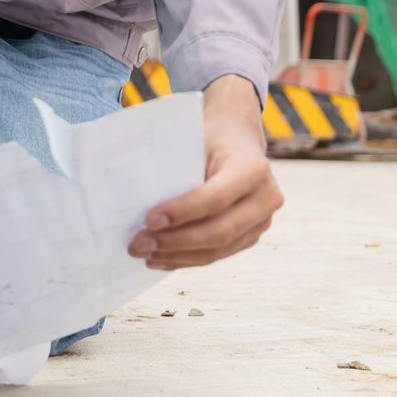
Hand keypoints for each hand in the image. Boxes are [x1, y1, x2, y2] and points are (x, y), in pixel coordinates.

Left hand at [127, 74, 282, 269]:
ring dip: (178, 255)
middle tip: (138, 244)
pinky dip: (187, 259)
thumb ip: (174, 166)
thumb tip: (131, 194)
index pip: (216, 199)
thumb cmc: (208, 137)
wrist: (237, 138)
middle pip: (219, 231)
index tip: (149, 219)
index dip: (182, 212)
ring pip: (218, 249)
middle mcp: (266, 198)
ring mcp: (262, 221)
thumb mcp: (194, 140)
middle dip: (175, 241)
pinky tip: (160, 259)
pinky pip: (218, 254)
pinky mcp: (251, 236)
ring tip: (144, 253)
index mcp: (253, 169)